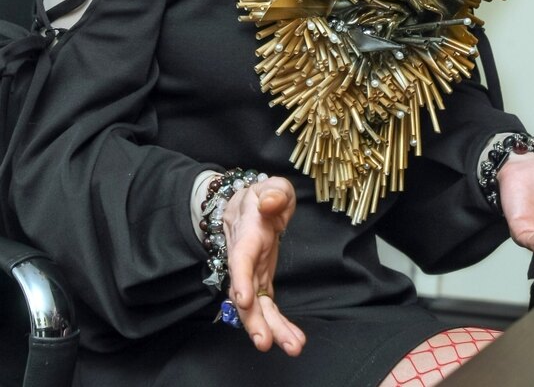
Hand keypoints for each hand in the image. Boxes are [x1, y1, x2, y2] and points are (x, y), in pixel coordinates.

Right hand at [223, 175, 305, 355]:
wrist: (248, 207)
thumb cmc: (262, 196)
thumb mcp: (271, 186)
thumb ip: (274, 192)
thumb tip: (270, 204)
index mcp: (246, 235)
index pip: (240, 258)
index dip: (242, 279)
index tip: (244, 300)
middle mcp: (245, 260)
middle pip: (243, 294)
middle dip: (253, 320)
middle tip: (266, 342)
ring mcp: (251, 275)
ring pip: (254, 307)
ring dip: (269, 329)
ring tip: (291, 347)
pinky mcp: (261, 283)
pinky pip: (267, 307)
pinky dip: (278, 324)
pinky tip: (293, 340)